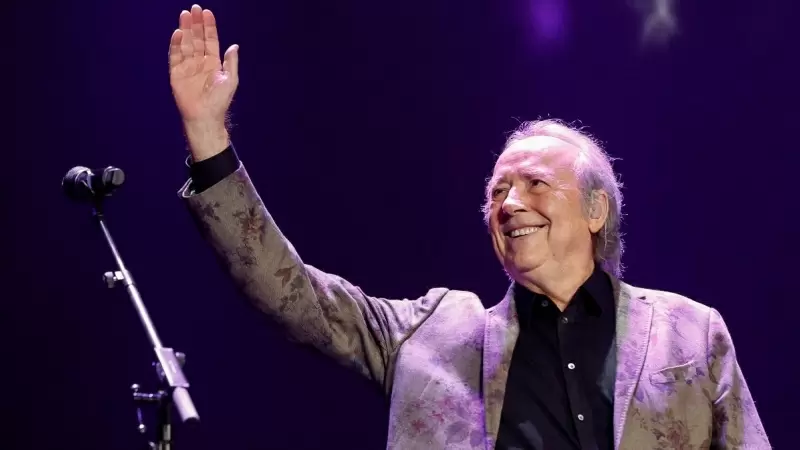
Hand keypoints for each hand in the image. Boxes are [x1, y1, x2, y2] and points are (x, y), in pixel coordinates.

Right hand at [169, 5, 238, 158]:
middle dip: (196, 24)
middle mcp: (199, 62)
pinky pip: (175, 56)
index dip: (209, 27)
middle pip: (197, 38)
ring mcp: (187, 66)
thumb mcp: (230, 79)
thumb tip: (234, 45)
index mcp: (213, 62)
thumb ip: (231, 62)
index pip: (210, 40)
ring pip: (185, 44)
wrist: (205, 117)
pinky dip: (176, 44)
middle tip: (194, 9)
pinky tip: (179, 33)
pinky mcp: (176, 73)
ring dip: (185, 30)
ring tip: (185, 15)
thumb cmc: (219, 101)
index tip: (207, 13)